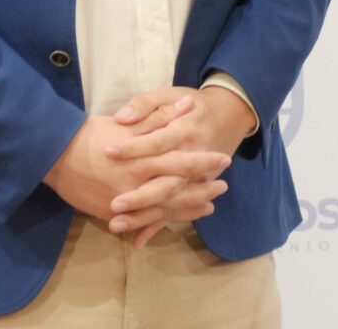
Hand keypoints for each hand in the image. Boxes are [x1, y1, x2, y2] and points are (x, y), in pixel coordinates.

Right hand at [42, 94, 231, 230]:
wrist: (54, 157)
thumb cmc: (91, 134)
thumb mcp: (127, 122)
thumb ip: (159, 117)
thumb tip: (188, 105)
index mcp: (140, 158)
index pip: (180, 161)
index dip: (203, 162)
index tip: (223, 159)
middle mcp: (135, 183)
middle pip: (177, 189)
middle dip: (202, 188)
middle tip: (223, 186)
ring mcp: (124, 202)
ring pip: (163, 208)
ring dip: (188, 208)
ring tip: (210, 206)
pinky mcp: (112, 213)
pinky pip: (142, 220)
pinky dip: (162, 221)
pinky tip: (176, 220)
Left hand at [104, 86, 258, 246]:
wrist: (229, 114)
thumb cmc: (192, 104)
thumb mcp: (169, 94)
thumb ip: (145, 104)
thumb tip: (122, 118)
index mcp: (184, 130)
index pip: (157, 142)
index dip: (134, 147)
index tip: (108, 152)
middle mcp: (192, 157)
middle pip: (167, 181)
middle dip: (141, 196)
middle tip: (114, 205)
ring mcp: (195, 177)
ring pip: (170, 201)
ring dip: (144, 216)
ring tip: (116, 225)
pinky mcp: (194, 188)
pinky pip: (176, 211)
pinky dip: (157, 227)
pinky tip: (137, 242)